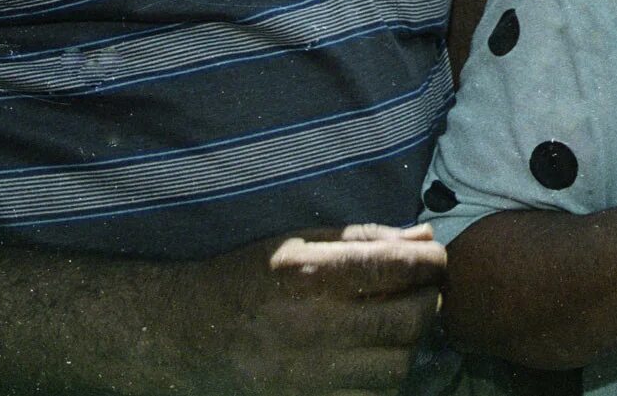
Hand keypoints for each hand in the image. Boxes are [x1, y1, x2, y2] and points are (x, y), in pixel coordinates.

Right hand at [179, 223, 445, 393]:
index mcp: (307, 274)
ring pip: (396, 369)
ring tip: (396, 331)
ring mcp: (306, 375)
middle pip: (408, 321)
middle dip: (429, 303)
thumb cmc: (246, 278)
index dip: (432, 262)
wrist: (182, 336)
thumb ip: (365, 238)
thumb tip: (425, 236)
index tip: (434, 262)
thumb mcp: (298, 242)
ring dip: (409, 347)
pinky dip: (383, 382)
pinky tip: (372, 361)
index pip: (398, 266)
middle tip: (424, 295)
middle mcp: (309, 326)